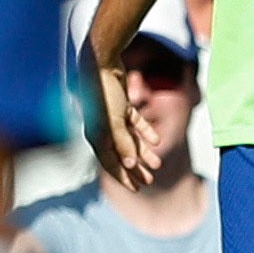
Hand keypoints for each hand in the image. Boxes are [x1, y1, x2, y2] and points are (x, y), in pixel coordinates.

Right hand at [79, 40, 159, 189]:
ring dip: (143, 153)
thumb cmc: (105, 93)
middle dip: (135, 170)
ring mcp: (111, 117)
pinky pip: (134, 123)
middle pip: (120, 155)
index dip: (124, 178)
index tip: (137, 189)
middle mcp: (101, 129)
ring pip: (129, 141)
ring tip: (157, 164)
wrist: (102, 63)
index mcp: (96, 137)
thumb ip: (121, 143)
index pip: (111, 163)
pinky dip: (145, 132)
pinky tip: (156, 141)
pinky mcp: (120, 105)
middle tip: (150, 181)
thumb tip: (130, 164)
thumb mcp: (114, 120)